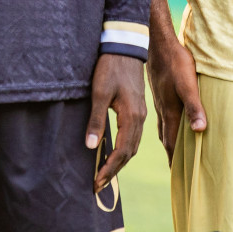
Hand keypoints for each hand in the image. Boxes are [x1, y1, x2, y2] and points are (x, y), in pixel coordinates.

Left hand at [86, 53, 146, 192]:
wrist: (125, 47)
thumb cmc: (111, 68)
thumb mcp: (99, 93)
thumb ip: (96, 121)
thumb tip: (92, 147)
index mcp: (132, 117)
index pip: (122, 152)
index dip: (109, 169)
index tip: (97, 182)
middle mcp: (140, 118)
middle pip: (129, 153)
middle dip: (114, 170)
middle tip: (98, 185)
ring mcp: (141, 113)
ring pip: (133, 145)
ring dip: (120, 161)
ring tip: (105, 173)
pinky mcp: (137, 108)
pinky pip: (133, 136)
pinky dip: (124, 149)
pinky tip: (114, 152)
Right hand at [148, 35, 206, 161]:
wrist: (159, 44)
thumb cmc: (176, 62)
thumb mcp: (188, 83)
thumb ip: (194, 106)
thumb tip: (200, 130)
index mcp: (169, 112)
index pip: (172, 143)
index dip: (175, 161)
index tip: (178, 178)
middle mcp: (163, 111)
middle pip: (167, 140)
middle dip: (172, 156)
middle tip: (176, 172)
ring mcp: (160, 102)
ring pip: (164, 129)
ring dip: (169, 143)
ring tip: (174, 154)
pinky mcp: (160, 94)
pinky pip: (163, 118)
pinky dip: (167, 128)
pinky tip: (171, 124)